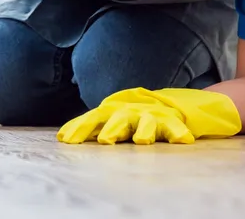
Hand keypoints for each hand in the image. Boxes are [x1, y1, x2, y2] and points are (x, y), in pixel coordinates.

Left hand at [57, 87, 241, 144]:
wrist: (168, 103)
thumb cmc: (132, 116)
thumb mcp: (111, 119)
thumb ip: (91, 126)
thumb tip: (62, 136)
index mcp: (114, 111)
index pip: (94, 117)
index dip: (80, 127)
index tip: (66, 139)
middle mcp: (131, 111)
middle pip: (120, 118)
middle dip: (112, 128)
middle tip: (105, 140)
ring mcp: (152, 116)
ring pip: (147, 122)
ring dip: (144, 130)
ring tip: (143, 140)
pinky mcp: (172, 122)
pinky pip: (176, 128)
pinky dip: (179, 133)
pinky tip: (182, 141)